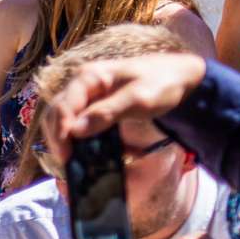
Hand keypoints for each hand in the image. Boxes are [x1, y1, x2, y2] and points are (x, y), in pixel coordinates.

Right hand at [40, 53, 208, 170]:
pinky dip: (78, 136)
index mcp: (90, 76)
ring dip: (64, 138)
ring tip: (72, 159)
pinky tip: (87, 149)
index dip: (61, 131)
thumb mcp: (138, 99)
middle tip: (67, 162)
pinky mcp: (96, 104)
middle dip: (57, 137)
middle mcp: (83, 83)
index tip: (67, 155)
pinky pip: (78, 120)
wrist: (182, 78)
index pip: (63, 106)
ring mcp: (89, 93)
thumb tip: (75, 131)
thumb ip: (107, 113)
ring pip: (64, 117)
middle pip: (56, 111)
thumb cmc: (163, 84)